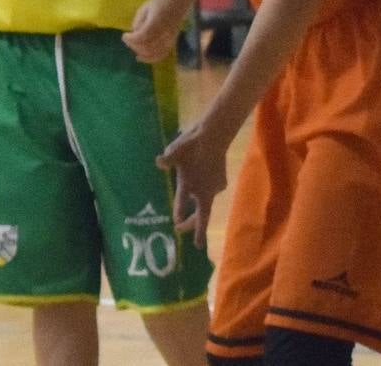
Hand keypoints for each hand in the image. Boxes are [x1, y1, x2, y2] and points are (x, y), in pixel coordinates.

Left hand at [123, 0, 185, 62]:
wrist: (178, 1)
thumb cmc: (160, 1)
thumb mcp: (145, 7)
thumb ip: (139, 21)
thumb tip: (134, 33)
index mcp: (157, 22)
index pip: (142, 36)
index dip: (131, 39)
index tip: (124, 35)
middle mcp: (164, 32)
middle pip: (147, 46)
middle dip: (134, 45)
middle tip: (127, 39)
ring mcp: (170, 39)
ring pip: (154, 53)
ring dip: (141, 52)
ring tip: (133, 46)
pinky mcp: (172, 42)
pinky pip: (161, 54)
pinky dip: (150, 58)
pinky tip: (141, 57)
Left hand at [157, 119, 229, 248]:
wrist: (214, 135)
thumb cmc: (192, 143)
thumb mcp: (175, 150)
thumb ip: (168, 159)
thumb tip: (158, 162)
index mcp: (187, 184)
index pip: (180, 205)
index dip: (179, 215)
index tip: (176, 225)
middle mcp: (202, 191)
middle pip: (201, 217)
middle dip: (197, 231)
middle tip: (196, 245)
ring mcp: (214, 188)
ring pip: (207, 204)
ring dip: (201, 213)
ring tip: (196, 222)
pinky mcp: (221, 182)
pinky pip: (212, 191)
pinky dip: (207, 192)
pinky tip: (205, 188)